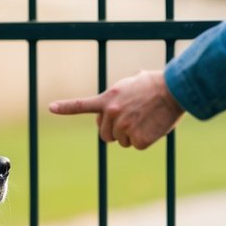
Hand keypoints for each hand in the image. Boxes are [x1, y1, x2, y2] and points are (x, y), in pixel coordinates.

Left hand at [49, 70, 184, 149]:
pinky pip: (137, 145)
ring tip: (146, 119)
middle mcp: (111, 113)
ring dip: (132, 135)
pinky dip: (146, 140)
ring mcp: (123, 127)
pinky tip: (153, 127)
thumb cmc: (157, 84)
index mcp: (108, 99)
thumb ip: (123, 89)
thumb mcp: (133, 81)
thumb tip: (135, 80)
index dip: (66, 107)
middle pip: (105, 135)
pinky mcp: (137, 139)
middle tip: (133, 119)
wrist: (174, 90)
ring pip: (121, 142)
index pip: (82, 105)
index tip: (51, 107)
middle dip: (116, 131)